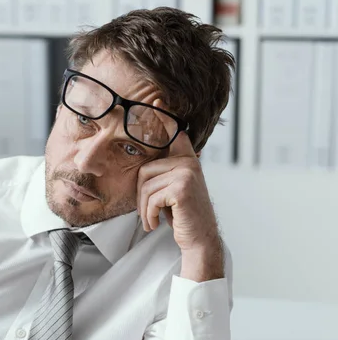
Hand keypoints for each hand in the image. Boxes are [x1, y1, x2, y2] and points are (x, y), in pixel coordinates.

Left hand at [137, 100, 223, 281]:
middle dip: (141, 196)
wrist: (198, 239)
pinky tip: (157, 223)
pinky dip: (149, 215)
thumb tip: (144, 164)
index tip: (156, 100)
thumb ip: (162, 173)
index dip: (164, 116)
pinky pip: (150, 197)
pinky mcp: (182, 186)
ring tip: (154, 218)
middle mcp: (188, 162)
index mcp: (186, 160)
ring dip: (144, 208)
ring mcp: (187, 172)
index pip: (174, 134)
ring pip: (145, 185)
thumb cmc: (180, 215)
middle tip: (150, 212)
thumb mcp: (170, 189)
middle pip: (144, 170)